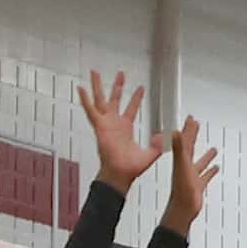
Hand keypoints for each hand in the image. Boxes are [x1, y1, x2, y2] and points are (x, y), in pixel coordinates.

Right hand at [77, 70, 163, 194]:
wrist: (120, 174)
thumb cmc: (130, 169)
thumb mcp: (150, 154)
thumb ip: (159, 145)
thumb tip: (166, 136)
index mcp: (125, 128)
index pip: (131, 108)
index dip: (136, 98)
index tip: (140, 88)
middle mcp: (114, 123)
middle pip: (115, 99)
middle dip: (118, 86)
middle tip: (120, 73)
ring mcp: (105, 124)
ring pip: (100, 100)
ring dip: (98, 86)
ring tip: (95, 72)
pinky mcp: (99, 127)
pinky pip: (90, 111)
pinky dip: (85, 100)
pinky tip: (80, 89)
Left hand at [161, 114, 219, 235]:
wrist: (182, 209)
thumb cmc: (181, 190)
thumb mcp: (181, 166)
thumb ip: (179, 148)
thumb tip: (175, 132)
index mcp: (181, 160)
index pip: (185, 140)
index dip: (188, 128)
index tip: (191, 118)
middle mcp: (186, 166)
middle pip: (190, 147)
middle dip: (194, 136)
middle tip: (197, 125)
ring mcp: (192, 175)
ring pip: (200, 162)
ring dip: (205, 154)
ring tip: (213, 148)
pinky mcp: (198, 185)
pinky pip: (206, 175)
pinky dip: (210, 171)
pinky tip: (215, 167)